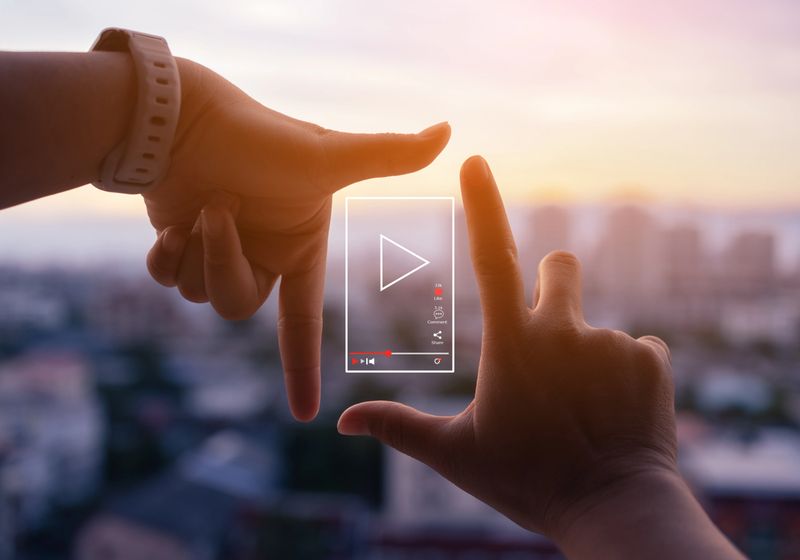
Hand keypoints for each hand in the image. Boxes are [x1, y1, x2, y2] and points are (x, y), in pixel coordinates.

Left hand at [144, 59, 449, 420]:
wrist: (181, 115)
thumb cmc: (257, 137)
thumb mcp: (327, 157)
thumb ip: (389, 155)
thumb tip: (449, 132)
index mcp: (300, 247)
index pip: (306, 319)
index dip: (303, 368)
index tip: (305, 414)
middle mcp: (264, 253)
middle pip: (240, 308)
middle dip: (226, 265)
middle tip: (218, 209)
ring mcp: (222, 250)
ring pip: (202, 296)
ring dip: (196, 255)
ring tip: (198, 205)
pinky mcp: (183, 243)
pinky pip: (169, 280)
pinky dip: (167, 259)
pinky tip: (172, 227)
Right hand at [338, 156, 681, 537]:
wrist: (614, 511)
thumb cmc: (528, 482)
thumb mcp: (457, 455)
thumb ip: (399, 426)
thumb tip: (340, 421)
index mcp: (513, 342)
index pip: (492, 257)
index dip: (482, 205)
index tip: (476, 161)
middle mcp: (565, 330)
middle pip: (560, 265)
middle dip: (554, 283)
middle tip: (548, 334)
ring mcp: (613, 342)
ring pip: (596, 327)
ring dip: (587, 355)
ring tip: (583, 410)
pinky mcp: (652, 360)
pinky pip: (637, 349)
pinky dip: (626, 373)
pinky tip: (617, 413)